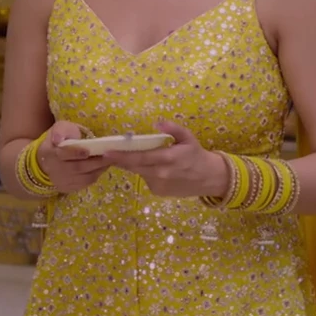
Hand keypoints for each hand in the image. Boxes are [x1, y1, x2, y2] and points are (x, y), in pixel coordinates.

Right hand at [36, 120, 109, 193]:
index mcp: (49, 152)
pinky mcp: (67, 187)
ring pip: (83, 178)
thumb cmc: (59, 140)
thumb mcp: (59, 129)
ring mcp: (61, 180)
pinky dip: (95, 175)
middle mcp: (54, 169)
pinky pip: (84, 184)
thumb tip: (58, 139)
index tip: (88, 151)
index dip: (75, 153)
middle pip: (77, 167)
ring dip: (98, 169)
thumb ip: (61, 130)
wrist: (47, 159)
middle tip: (110, 156)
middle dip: (95, 162)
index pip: (63, 154)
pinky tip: (101, 168)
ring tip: (109, 161)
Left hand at [104, 121, 230, 198]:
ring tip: (130, 156)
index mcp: (167, 158)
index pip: (139, 157)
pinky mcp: (158, 192)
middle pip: (133, 167)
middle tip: (107, 153)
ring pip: (138, 172)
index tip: (106, 152)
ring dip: (132, 165)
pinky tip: (153, 167)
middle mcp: (160, 173)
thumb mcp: (188, 137)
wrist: (209, 178)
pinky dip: (145, 172)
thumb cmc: (196, 155)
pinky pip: (146, 179)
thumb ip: (173, 129)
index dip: (121, 156)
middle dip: (119, 160)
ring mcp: (158, 185)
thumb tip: (157, 122)